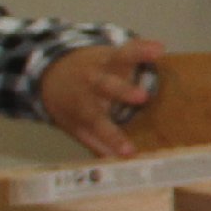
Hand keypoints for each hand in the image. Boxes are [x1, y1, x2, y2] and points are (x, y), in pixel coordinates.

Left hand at [38, 39, 170, 160]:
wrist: (51, 71)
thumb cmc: (69, 104)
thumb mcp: (74, 126)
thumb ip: (95, 143)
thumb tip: (115, 164)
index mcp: (83, 106)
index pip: (98, 124)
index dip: (114, 138)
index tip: (130, 152)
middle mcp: (91, 84)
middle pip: (107, 86)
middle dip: (124, 90)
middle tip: (143, 97)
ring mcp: (101, 66)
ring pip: (118, 59)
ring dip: (136, 56)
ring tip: (156, 53)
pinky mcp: (110, 53)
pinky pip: (127, 48)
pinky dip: (142, 46)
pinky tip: (159, 47)